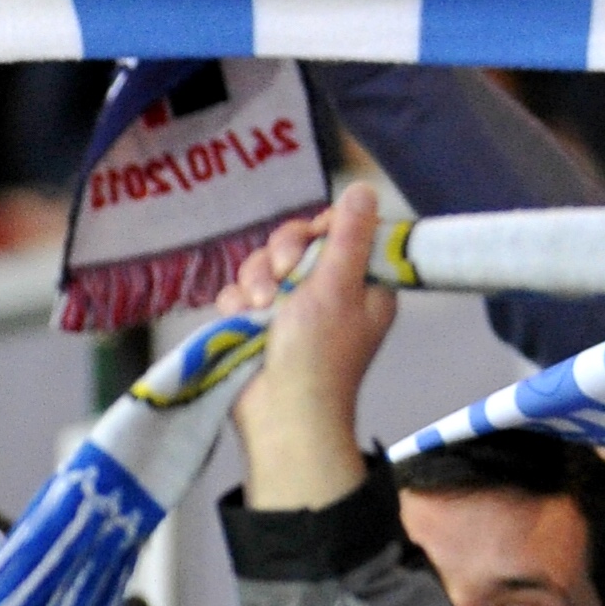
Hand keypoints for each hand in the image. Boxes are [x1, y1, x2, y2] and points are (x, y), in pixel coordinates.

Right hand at [224, 184, 398, 512]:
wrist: (280, 414)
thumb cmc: (318, 353)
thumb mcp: (338, 287)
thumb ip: (348, 237)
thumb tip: (366, 190)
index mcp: (364, 284)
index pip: (343, 232)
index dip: (321, 231)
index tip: (311, 246)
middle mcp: (331, 292)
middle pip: (299, 243)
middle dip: (281, 256)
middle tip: (281, 277)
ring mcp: (293, 308)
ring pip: (265, 265)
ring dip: (256, 281)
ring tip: (259, 309)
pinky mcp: (260, 324)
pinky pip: (242, 292)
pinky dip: (238, 304)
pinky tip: (241, 320)